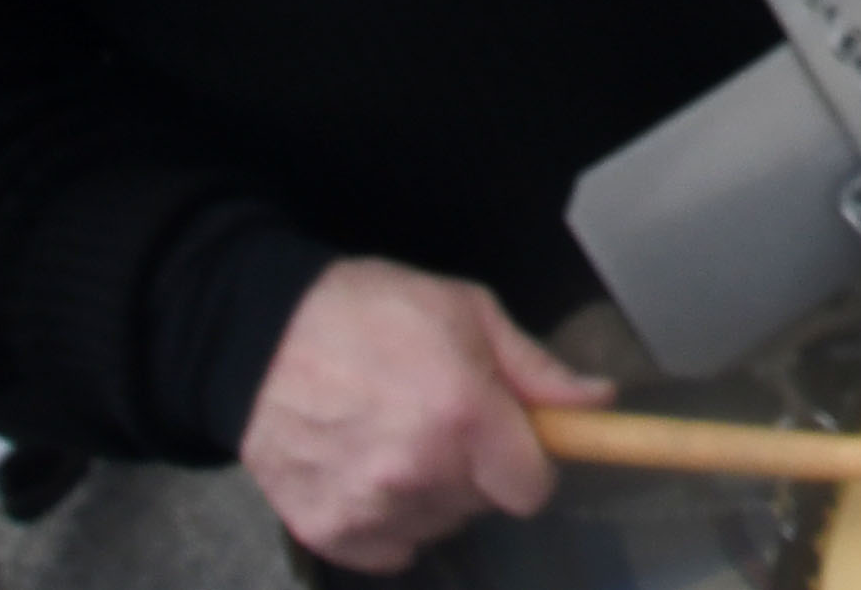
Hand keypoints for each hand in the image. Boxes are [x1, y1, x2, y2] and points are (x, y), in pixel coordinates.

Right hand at [238, 260, 606, 572]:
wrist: (262, 337)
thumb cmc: (372, 312)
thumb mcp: (467, 313)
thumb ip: (536, 369)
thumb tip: (598, 402)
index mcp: (463, 414)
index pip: (533, 489)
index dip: (530, 463)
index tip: (513, 439)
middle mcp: (419, 472)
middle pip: (484, 505)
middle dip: (476, 467)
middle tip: (439, 417)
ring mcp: (371, 509)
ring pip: (438, 525)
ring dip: (431, 493)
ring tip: (395, 435)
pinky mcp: (330, 533)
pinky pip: (391, 549)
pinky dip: (388, 518)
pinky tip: (367, 466)